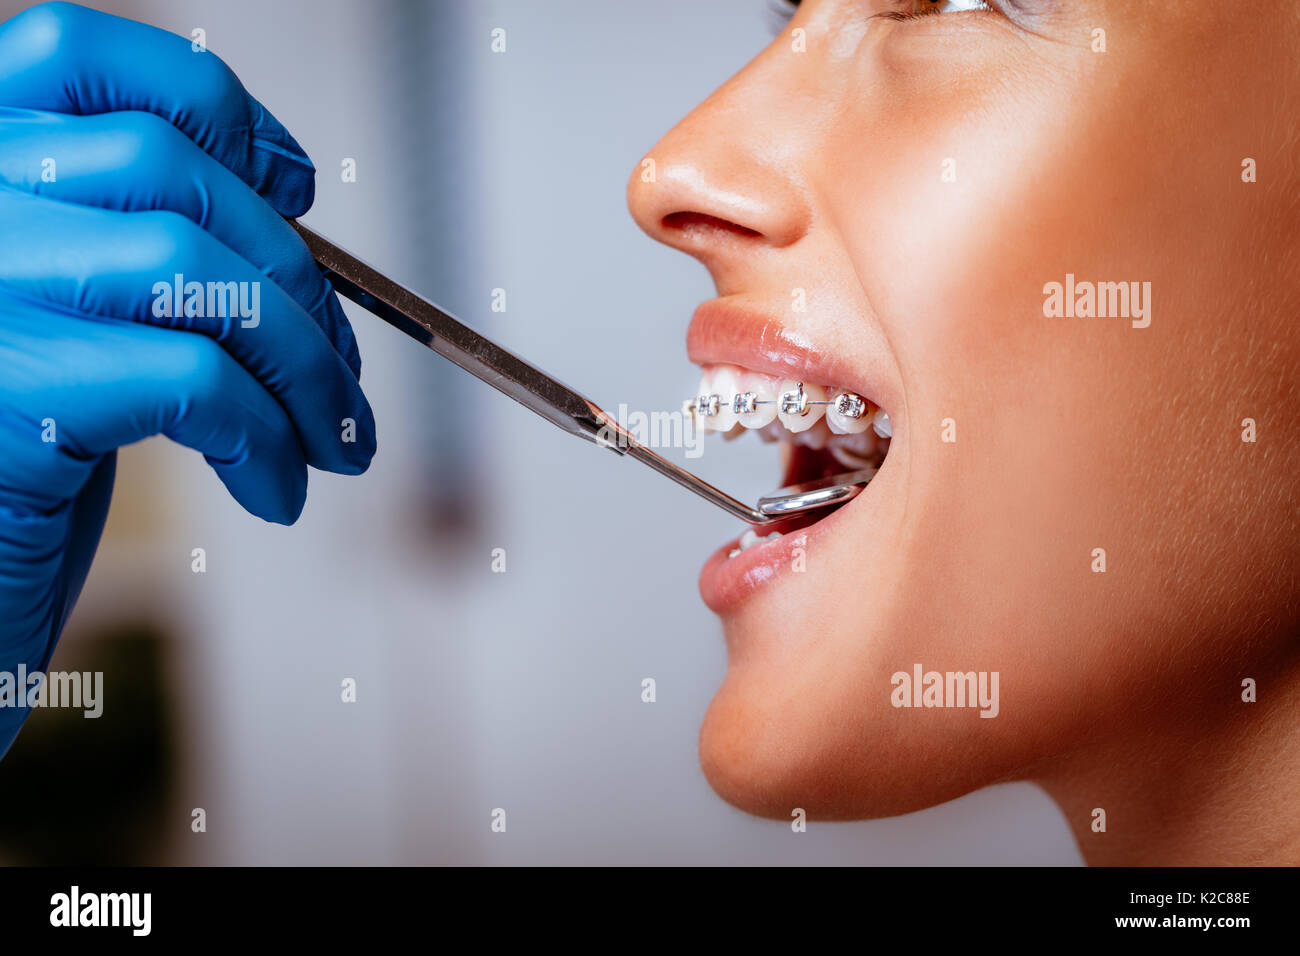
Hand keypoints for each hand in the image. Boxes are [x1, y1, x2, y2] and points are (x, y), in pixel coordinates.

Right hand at [0, 2, 374, 755]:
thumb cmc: (7, 473)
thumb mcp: (69, 328)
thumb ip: (142, 252)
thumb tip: (291, 211)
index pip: (78, 57)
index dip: (212, 107)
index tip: (297, 185)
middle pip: (172, 175)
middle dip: (298, 280)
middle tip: (344, 375)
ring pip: (199, 271)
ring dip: (306, 365)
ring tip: (339, 440)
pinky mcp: (7, 393)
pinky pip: (192, 381)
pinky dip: (268, 440)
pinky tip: (278, 491)